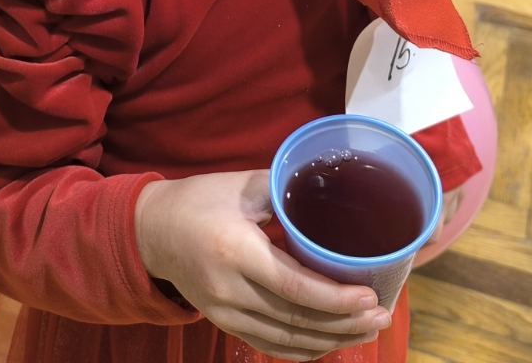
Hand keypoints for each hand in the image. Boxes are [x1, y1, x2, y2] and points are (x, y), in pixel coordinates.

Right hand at [135, 171, 390, 361]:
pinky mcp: (222, 323)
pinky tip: (330, 343)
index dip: (336, 299)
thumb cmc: (198, 200)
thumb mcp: (241, 185)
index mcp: (236, 251)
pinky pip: (268, 347)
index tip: (371, 298)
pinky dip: (302, 351)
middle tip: (382, 316)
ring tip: (367, 331)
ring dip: (331, 341)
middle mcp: (229, 290)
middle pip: (295, 321)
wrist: (150, 231)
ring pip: (286, 341)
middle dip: (344, 324)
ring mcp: (224, 313)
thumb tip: (330, 189)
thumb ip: (285, 191)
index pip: (294, 288)